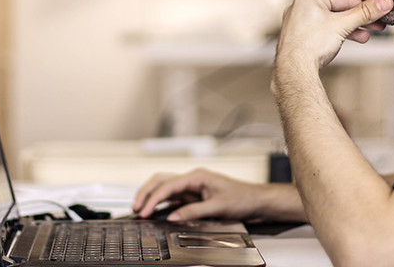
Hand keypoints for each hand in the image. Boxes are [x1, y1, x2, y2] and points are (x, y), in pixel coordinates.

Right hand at [132, 169, 275, 221]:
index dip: (153, 198)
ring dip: (152, 197)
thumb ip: (194, 211)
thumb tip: (174, 216)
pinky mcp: (196, 196)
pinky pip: (174, 198)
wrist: (257, 201)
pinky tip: (156, 211)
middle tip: (135, 207)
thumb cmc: (243, 198)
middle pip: (162, 181)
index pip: (168, 185)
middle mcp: (193, 179)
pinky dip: (163, 204)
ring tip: (140, 208)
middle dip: (146, 193)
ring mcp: (193, 187)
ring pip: (166, 188)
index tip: (144, 210)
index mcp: (197, 176)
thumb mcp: (217, 206)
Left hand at [275, 0, 393, 69]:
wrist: (294, 70)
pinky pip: (323, 31)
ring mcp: (299, 22)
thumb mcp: (343, 25)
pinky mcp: (300, 36)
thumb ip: (365, 13)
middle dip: (360, 20)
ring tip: (367, 37)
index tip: (381, 10)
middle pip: (338, 10)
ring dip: (351, 29)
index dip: (365, 6)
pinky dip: (338, 35)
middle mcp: (300, 6)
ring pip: (332, 22)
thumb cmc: (312, 44)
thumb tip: (385, 2)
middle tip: (379, 25)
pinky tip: (351, 41)